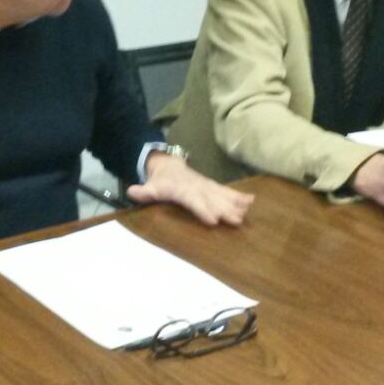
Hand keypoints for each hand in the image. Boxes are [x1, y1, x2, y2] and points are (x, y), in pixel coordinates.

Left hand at [128, 152, 253, 225]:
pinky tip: (252, 200)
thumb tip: (131, 191)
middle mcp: (197, 187)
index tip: (213, 219)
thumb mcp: (150, 186)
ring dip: (235, 202)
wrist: (168, 164)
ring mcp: (206, 185)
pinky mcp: (212, 186)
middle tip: (236, 220)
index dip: (203, 209)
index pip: (193, 200)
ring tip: (247, 211)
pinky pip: (227, 190)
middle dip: (224, 209)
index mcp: (182, 189)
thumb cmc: (160, 181)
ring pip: (222, 194)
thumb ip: (143, 192)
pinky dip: (239, 195)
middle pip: (212, 198)